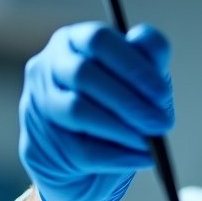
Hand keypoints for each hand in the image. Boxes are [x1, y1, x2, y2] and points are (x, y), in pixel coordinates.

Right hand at [19, 21, 173, 200]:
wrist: (93, 161)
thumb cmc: (123, 106)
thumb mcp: (142, 79)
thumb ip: (150, 57)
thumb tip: (153, 48)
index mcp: (75, 40)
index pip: (98, 39)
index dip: (133, 66)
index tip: (163, 93)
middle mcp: (49, 65)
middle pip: (84, 74)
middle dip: (130, 102)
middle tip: (162, 123)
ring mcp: (38, 104)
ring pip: (78, 110)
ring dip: (122, 129)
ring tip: (151, 143)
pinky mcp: (38, 144)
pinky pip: (81, 149)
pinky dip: (119, 156)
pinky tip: (144, 158)